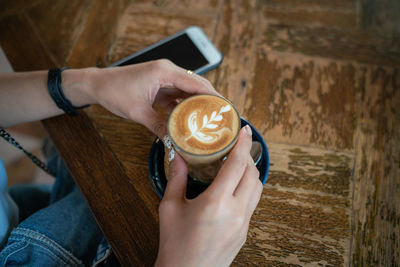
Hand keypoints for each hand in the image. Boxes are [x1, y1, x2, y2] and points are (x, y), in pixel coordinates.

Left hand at [85, 59, 218, 136]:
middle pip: (197, 85)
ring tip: (210, 119)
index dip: (214, 96)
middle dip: (211, 100)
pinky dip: (186, 105)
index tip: (226, 108)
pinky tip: (191, 118)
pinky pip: (178, 95)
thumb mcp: (138, 113)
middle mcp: (167, 71)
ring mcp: (164, 77)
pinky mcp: (160, 85)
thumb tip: (174, 143)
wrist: (98, 84)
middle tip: (222, 117)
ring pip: (189, 90)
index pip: (197, 83)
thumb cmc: (114, 91)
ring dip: (199, 103)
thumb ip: (158, 126)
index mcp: (164, 72)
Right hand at [155, 125, 262, 266]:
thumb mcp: (170, 207)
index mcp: (216, 202)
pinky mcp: (244, 232)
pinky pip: (252, 203)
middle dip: (247, 156)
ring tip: (236, 164)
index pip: (237, 165)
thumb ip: (176, 177)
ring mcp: (243, 224)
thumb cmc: (175, 244)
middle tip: (237, 145)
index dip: (242, 144)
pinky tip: (234, 187)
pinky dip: (248, 188)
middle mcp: (235, 212)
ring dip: (250, 172)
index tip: (245, 130)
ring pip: (257, 189)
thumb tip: (177, 155)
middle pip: (252, 174)